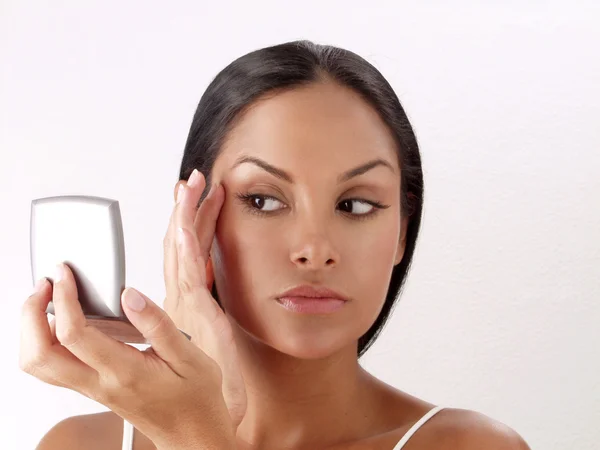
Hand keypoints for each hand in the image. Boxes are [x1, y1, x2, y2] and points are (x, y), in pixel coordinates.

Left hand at [19, 169, 245, 448]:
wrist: (192, 433)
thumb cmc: (195, 397)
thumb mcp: (190, 357)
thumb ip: (159, 325)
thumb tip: (129, 295)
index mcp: (124, 371)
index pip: (74, 335)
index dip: (63, 298)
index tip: (66, 275)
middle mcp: (100, 383)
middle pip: (39, 354)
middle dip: (32, 313)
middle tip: (48, 284)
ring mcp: (92, 389)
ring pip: (38, 365)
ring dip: (32, 328)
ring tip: (50, 299)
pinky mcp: (92, 389)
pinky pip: (51, 369)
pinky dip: (43, 341)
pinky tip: (63, 322)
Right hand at [163, 169, 246, 428]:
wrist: (215, 399)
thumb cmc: (219, 364)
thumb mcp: (220, 325)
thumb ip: (217, 301)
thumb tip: (225, 280)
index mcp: (191, 293)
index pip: (191, 247)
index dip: (193, 217)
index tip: (200, 192)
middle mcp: (184, 293)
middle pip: (182, 240)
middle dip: (186, 206)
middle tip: (191, 178)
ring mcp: (186, 300)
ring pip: (182, 249)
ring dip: (184, 215)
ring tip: (189, 186)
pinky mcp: (193, 311)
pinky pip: (187, 273)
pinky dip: (183, 248)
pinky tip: (184, 225)